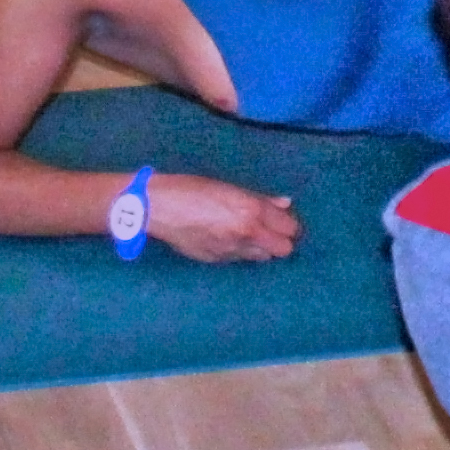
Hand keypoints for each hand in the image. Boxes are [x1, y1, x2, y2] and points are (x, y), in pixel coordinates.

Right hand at [144, 173, 300, 262]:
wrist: (158, 208)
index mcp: (251, 211)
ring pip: (262, 257)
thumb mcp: (228, 188)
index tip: (286, 220)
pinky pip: (240, 258)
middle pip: (284, 250)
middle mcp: (246, 234)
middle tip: (274, 230)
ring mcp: (232, 251)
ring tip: (250, 234)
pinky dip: (240, 251)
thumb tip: (285, 204)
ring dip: (262, 247)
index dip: (291, 224)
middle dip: (282, 240)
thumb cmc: (192, 189)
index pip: (290, 228)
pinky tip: (226, 238)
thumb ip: (259, 199)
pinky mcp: (217, 261)